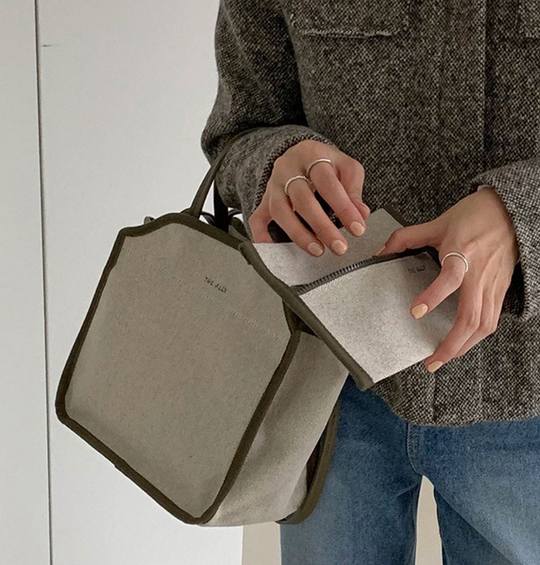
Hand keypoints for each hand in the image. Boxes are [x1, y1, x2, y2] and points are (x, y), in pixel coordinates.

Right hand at [248, 140, 370, 255]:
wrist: (300, 156)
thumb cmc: (325, 165)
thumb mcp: (346, 167)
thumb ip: (353, 189)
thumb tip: (361, 214)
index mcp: (311, 156)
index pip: (328, 183)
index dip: (344, 207)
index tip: (358, 229)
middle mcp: (288, 170)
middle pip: (303, 199)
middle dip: (322, 226)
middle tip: (339, 247)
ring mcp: (273, 187)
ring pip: (280, 211)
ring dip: (299, 234)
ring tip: (317, 251)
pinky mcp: (263, 202)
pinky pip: (257, 220)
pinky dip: (262, 236)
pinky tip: (274, 250)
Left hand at [374, 186, 519, 371]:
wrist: (510, 211)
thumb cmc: (474, 215)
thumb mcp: (437, 223)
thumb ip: (406, 238)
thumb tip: (380, 251)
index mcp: (462, 253)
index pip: (450, 278)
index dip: (433, 296)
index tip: (415, 312)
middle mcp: (480, 274)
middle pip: (471, 316)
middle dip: (451, 343)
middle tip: (431, 359)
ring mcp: (493, 285)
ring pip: (484, 325)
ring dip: (464, 347)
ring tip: (443, 358)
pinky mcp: (501, 290)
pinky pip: (492, 321)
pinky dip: (477, 337)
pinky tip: (463, 344)